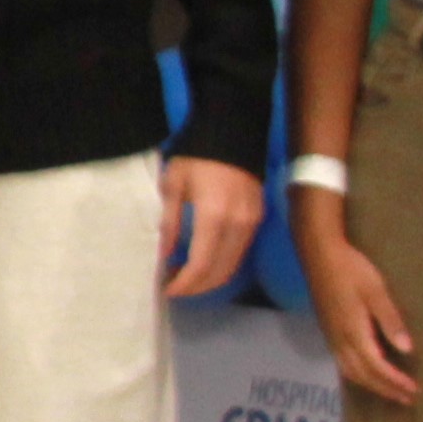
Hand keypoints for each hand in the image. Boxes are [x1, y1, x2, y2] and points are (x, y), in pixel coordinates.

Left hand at [158, 156, 264, 298]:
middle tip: (174, 286)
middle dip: (196, 286)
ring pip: (233, 265)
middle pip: (220, 272)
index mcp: (214, 216)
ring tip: (185, 276)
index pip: (201, 265)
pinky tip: (203, 259)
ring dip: (209, 277)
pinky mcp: (258, 218)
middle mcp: (238, 225)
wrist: (232, 132)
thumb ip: (169, 223)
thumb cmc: (196, 156)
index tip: (167, 289)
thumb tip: (164, 255)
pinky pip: (240, 251)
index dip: (184, 284)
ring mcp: (252, 222)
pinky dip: (222, 263)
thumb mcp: (173, 186)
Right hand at [301, 212, 417, 403]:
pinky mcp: (329, 332)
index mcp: (354, 332)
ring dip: (372, 385)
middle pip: (363, 375)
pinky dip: (359, 375)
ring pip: (351, 372)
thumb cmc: (351, 270)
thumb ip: (390, 321)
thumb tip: (407, 350)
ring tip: (390, 391)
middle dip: (385, 389)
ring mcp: (332, 337)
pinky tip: (368, 372)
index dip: (395, 381)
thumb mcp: (376, 291)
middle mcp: (340, 341)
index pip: (377, 367)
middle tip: (407, 399)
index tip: (414, 391)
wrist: (319, 255)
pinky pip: (343, 364)